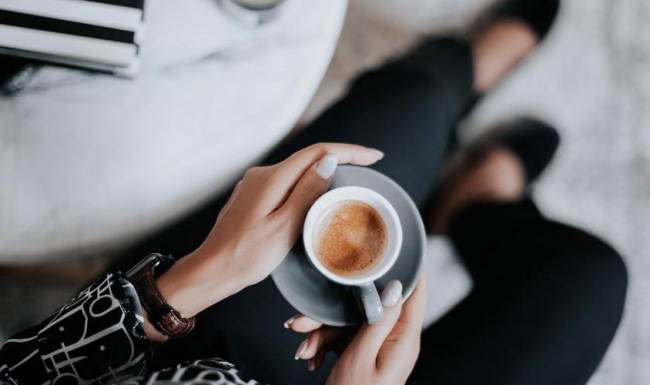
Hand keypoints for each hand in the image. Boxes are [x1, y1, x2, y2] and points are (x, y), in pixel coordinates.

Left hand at [155, 143, 383, 319]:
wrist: (213, 270)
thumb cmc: (247, 255)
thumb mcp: (285, 226)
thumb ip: (307, 192)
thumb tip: (329, 162)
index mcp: (272, 178)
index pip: (318, 153)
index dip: (350, 151)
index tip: (375, 157)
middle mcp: (262, 174)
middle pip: (309, 158)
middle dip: (342, 157)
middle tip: (369, 166)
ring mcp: (255, 185)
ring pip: (298, 170)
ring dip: (325, 170)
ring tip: (351, 177)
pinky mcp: (253, 196)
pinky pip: (287, 182)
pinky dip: (308, 182)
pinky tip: (318, 192)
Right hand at [287, 277, 426, 384]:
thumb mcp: (362, 357)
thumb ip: (378, 320)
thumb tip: (395, 287)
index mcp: (404, 340)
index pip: (415, 294)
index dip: (410, 267)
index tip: (402, 243)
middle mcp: (395, 340)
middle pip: (370, 308)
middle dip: (336, 313)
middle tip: (305, 321)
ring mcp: (380, 346)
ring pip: (351, 322)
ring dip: (323, 333)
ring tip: (303, 348)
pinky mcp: (366, 353)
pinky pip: (345, 336)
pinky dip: (325, 344)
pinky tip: (310, 356)